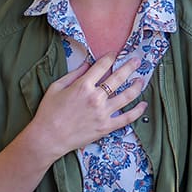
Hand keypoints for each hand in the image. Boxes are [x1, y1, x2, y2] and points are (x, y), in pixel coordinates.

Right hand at [26, 53, 148, 160]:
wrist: (48, 138)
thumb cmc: (48, 112)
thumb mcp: (56, 87)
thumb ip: (73, 74)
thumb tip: (87, 64)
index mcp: (83, 86)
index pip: (102, 66)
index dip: (110, 57)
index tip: (114, 54)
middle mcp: (96, 98)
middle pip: (118, 77)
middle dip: (129, 67)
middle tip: (137, 61)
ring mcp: (103, 113)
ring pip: (127, 96)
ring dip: (137, 86)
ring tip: (141, 80)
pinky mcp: (106, 127)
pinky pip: (127, 117)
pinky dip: (137, 111)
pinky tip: (143, 104)